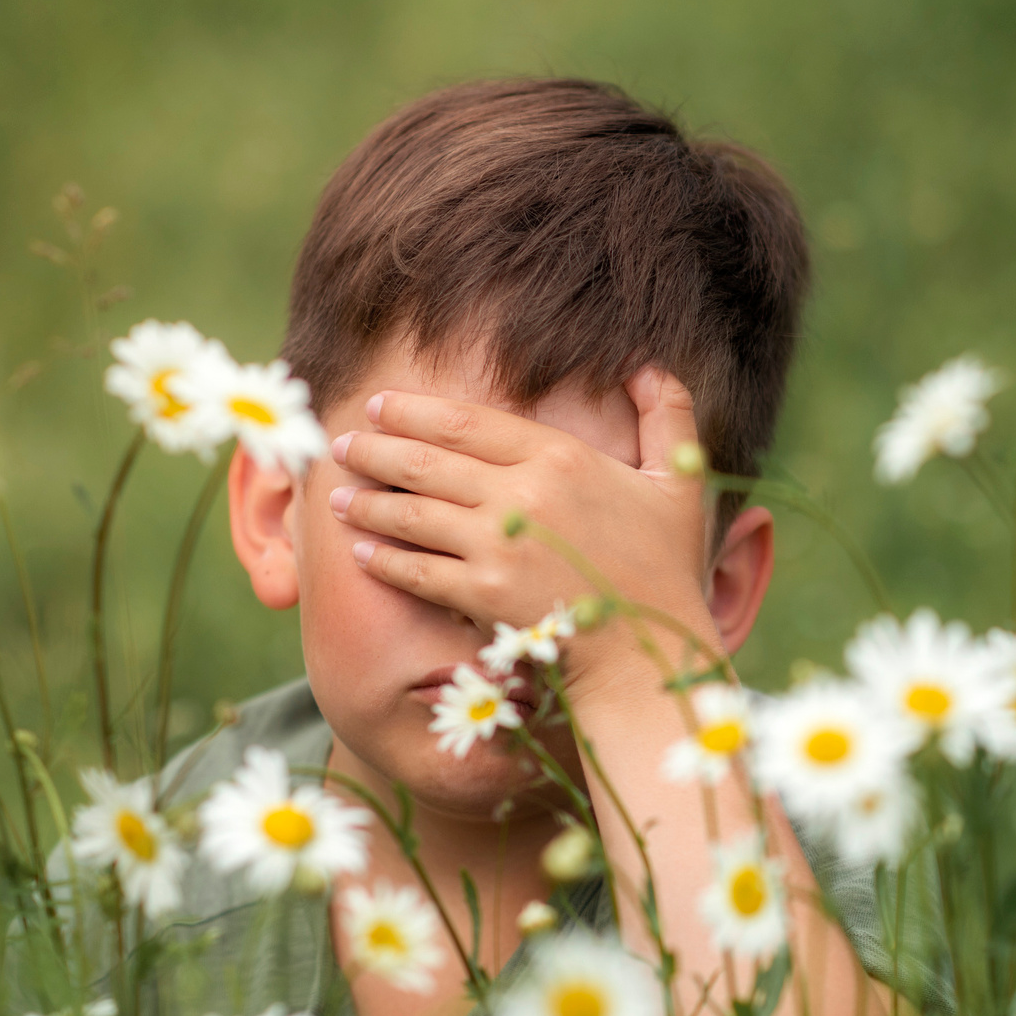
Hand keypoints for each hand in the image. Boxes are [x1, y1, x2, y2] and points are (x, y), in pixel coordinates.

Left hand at [328, 367, 713, 699]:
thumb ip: (668, 415)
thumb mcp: (680, 481)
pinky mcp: (481, 594)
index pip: (466, 421)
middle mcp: (521, 493)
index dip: (413, 410)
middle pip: (426, 460)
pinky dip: (382, 558)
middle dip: (374, 448)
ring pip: (411, 512)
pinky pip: (416, 569)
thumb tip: (650, 365)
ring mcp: (496, 545)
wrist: (650, 651)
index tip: (379, 404)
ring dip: (366, 501)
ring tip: (336, 493)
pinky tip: (359, 550)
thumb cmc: (667, 569)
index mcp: (559, 457)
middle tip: (341, 442)